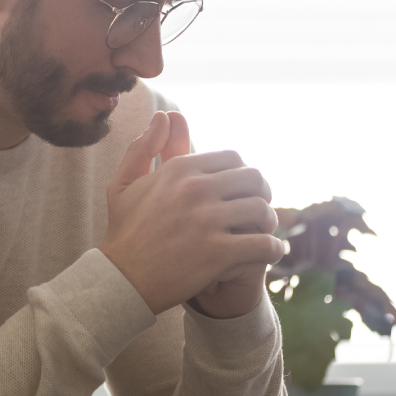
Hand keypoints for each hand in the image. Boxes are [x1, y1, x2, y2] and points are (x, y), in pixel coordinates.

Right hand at [99, 111, 284, 314]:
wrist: (121, 279)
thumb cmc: (124, 231)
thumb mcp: (124, 183)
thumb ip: (144, 147)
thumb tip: (164, 116)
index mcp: (178, 170)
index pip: (233, 158)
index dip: (242, 173)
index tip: (241, 190)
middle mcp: (194, 190)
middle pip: (254, 178)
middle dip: (262, 193)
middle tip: (258, 210)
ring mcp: (207, 221)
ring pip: (263, 210)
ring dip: (269, 221)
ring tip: (265, 232)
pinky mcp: (217, 253)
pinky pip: (264, 244)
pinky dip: (274, 248)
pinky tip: (271, 252)